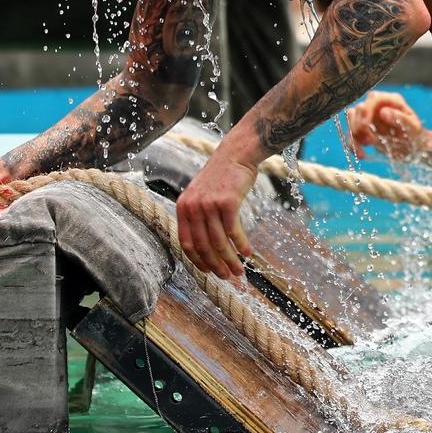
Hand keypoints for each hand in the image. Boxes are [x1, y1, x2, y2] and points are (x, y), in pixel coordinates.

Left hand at [176, 157, 255, 278]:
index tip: (209, 272)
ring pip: (219, 242)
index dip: (198, 261)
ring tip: (239, 271)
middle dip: (216, 265)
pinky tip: (248, 253)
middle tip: (227, 277)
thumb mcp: (201, 195)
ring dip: (230, 260)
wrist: (236, 154)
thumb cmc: (222, 177)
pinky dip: (241, 245)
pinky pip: (234, 231)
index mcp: (183, 207)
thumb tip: (206, 246)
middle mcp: (193, 207)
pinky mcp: (227, 202)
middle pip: (203, 246)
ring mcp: (209, 204)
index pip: (186, 243)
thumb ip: (198, 216)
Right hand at [345, 91, 427, 159]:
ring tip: (367, 147)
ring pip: (351, 119)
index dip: (367, 110)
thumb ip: (400, 118)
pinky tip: (361, 155)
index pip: (373, 98)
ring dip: (354, 135)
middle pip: (359, 108)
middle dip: (360, 125)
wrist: (415, 149)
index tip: (366, 125)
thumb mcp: (413, 128)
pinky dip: (352, 144)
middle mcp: (378, 106)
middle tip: (371, 141)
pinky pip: (351, 134)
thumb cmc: (417, 135)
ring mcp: (370, 117)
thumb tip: (383, 112)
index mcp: (392, 101)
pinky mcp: (364, 130)